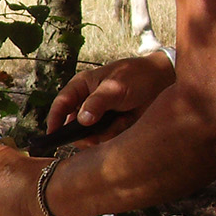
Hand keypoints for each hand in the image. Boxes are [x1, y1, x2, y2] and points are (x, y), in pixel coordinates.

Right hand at [45, 53, 175, 138]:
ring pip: (90, 134)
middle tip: (93, 138)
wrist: (163, 82)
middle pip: (73, 125)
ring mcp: (99, 115)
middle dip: (83, 133)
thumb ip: (96, 103)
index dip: (55, 119)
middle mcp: (87, 102)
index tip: (52, 135)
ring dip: (104, 133)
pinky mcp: (112, 125)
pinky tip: (126, 122)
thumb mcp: (114, 88)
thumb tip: (81, 120)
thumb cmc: (136, 77)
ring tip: (120, 121)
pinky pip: (106, 138)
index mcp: (81, 87)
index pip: (61, 104)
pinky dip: (116, 133)